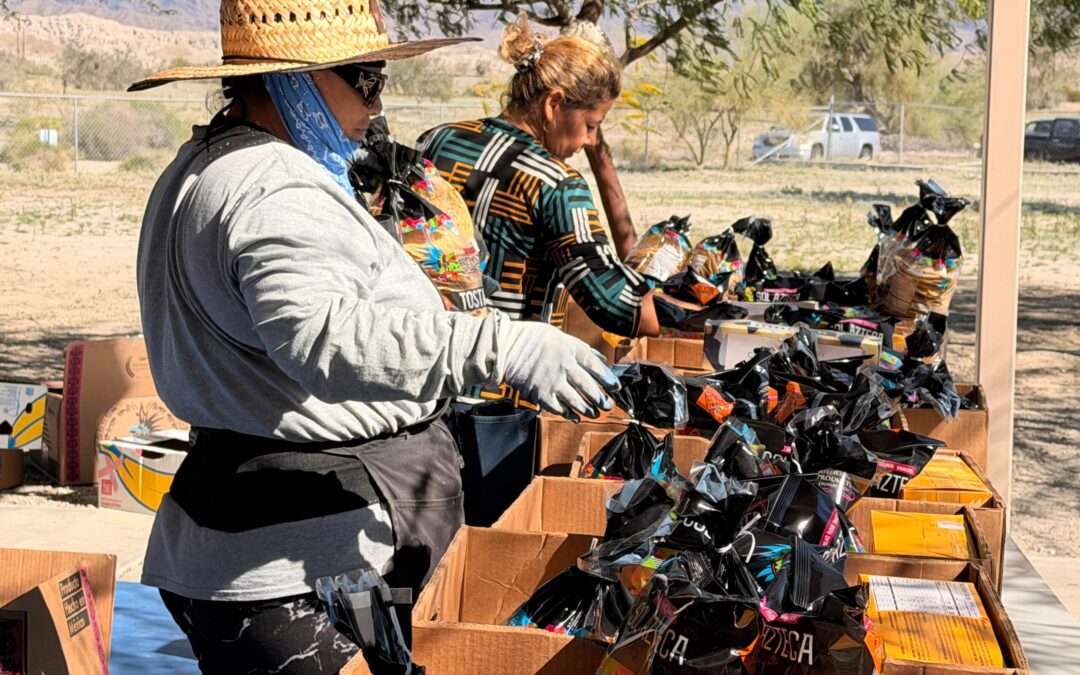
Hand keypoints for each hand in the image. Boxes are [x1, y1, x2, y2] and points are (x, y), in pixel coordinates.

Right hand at [500, 321, 617, 420]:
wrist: (506, 347)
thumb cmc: (531, 338)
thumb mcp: (558, 336)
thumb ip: (580, 347)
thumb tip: (599, 357)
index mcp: (571, 349)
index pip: (596, 366)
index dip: (608, 378)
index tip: (615, 387)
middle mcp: (565, 366)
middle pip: (589, 387)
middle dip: (601, 399)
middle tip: (608, 405)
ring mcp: (553, 382)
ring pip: (577, 401)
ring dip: (588, 409)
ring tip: (594, 413)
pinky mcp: (541, 394)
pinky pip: (559, 409)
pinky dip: (568, 414)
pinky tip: (573, 416)